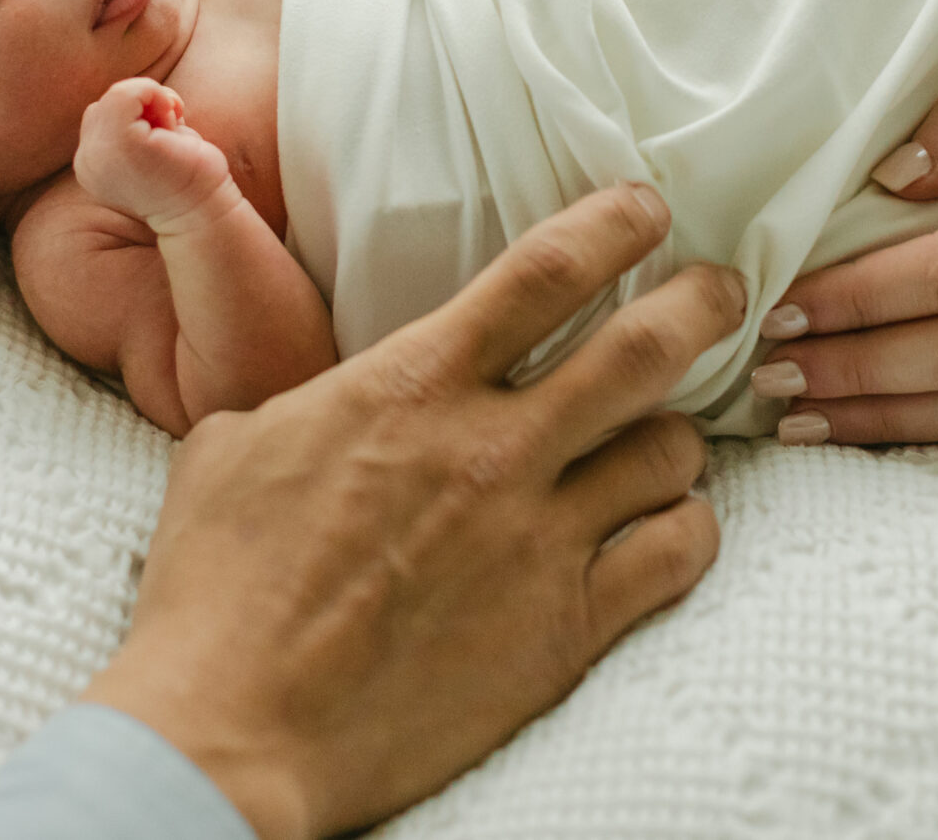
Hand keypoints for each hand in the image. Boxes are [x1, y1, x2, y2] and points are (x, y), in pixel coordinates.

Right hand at [75, 78, 231, 230]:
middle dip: (144, 107)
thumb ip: (130, 121)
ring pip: (119, 93)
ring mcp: (99, 152)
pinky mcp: (120, 143)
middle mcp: (86, 160)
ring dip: (153, 103)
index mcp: (90, 164)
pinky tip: (173, 123)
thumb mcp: (149, 141)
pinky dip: (156, 94)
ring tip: (169, 134)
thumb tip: (137, 91)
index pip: (102, 114)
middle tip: (169, 136)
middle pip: (108, 101)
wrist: (201, 212)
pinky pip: (128, 92)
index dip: (137, 116)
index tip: (161, 139)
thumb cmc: (185, 175)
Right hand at [84, 184, 746, 839]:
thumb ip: (313, 403)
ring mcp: (539, 540)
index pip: (547, 271)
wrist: (232, 730)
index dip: (615, 224)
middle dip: (701, 302)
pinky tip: (668, 529)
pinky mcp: (566, 629)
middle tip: (723, 291)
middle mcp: (493, 449)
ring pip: (672, 450)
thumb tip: (328, 400)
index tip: (647, 208)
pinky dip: (687, 529)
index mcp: (413, 387)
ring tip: (664, 439)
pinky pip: (677, 553)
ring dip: (678, 435)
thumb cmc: (214, 591)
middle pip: (645, 346)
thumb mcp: (235, 448)